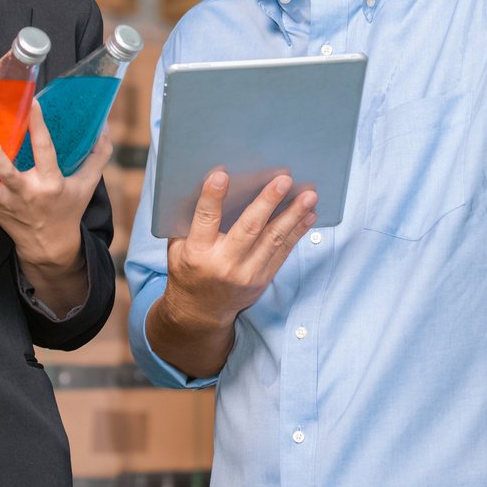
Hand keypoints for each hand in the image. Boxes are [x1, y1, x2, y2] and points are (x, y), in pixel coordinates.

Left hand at [0, 101, 110, 273]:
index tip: (32, 104)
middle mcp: (25, 194)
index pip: (45, 151)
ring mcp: (4, 203)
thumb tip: (103, 124)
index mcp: (50, 183)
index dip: (39, 127)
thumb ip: (97, 154)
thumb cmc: (68, 209)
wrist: (48, 246)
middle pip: (7, 173)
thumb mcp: (87, 184)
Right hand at [162, 170, 317, 328]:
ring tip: (309, 195)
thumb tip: (212, 183)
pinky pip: (283, 252)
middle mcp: (224, 264)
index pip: (205, 220)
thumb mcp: (177, 247)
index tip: (221, 175)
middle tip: (283, 180)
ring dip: (293, 215)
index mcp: (196, 253)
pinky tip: (309, 215)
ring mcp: (246, 273)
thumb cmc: (188, 269)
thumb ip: (190, 221)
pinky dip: (298, 232)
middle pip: (249, 229)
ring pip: (274, 240)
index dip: (212, 197)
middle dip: (268, 202)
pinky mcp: (262, 279)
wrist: (200, 311)